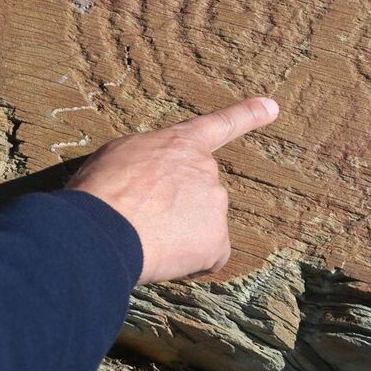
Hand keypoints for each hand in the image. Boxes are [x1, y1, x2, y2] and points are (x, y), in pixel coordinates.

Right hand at [67, 97, 279, 283]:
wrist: (101, 228)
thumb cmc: (99, 190)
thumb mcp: (118, 156)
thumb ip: (149, 161)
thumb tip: (152, 177)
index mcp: (180, 144)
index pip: (220, 125)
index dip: (248, 115)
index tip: (272, 107)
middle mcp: (206, 169)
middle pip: (198, 194)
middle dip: (176, 209)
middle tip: (141, 219)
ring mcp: (216, 203)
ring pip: (200, 227)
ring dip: (178, 236)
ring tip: (144, 237)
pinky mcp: (219, 240)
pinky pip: (208, 257)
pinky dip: (189, 262)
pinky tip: (162, 258)